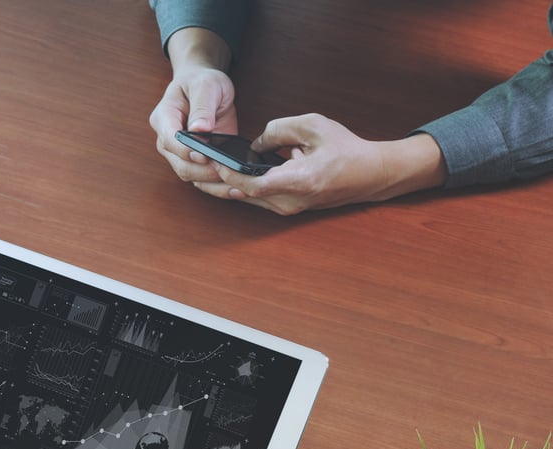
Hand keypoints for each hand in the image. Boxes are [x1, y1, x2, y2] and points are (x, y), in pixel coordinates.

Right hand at [150, 28, 238, 186]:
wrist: (205, 88)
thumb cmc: (201, 82)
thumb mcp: (205, 85)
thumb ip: (202, 106)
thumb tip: (199, 129)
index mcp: (164, 118)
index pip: (169, 140)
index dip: (185, 150)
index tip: (204, 154)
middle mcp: (168, 141)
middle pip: (180, 164)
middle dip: (203, 171)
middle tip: (226, 169)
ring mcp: (181, 154)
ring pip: (192, 177)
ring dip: (213, 183)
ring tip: (236, 184)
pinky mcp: (197, 162)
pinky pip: (204, 180)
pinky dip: (219, 186)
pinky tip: (236, 188)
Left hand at [210, 113, 446, 213]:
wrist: (370, 174)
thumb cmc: (346, 149)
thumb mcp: (314, 125)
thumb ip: (280, 129)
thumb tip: (255, 143)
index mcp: (299, 180)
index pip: (254, 184)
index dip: (230, 174)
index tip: (214, 161)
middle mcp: (291, 201)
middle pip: (244, 196)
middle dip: (218, 183)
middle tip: (195, 170)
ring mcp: (289, 208)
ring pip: (249, 200)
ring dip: (226, 187)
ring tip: (203, 174)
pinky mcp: (289, 208)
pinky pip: (258, 199)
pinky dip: (241, 189)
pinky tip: (226, 178)